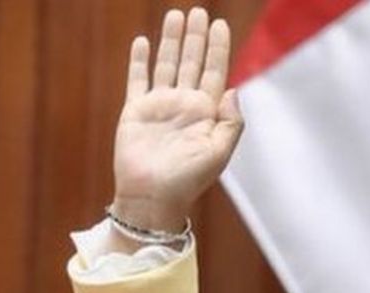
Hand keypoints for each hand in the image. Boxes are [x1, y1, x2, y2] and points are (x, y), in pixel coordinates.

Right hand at [112, 7, 243, 231]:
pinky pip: (138, 79)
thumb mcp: (219, 153)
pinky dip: (139, 60)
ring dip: (172, 40)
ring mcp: (160, 106)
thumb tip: (233, 89)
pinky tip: (143, 41)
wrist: (152, 198)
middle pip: (192, 62)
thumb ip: (231, 121)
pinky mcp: (135, 111)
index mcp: (206, 113)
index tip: (221, 24)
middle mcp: (184, 105)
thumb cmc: (188, 180)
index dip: (218, 48)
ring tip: (176, 15)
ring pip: (167, 64)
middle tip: (199, 10)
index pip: (215, 72)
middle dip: (196, 37)